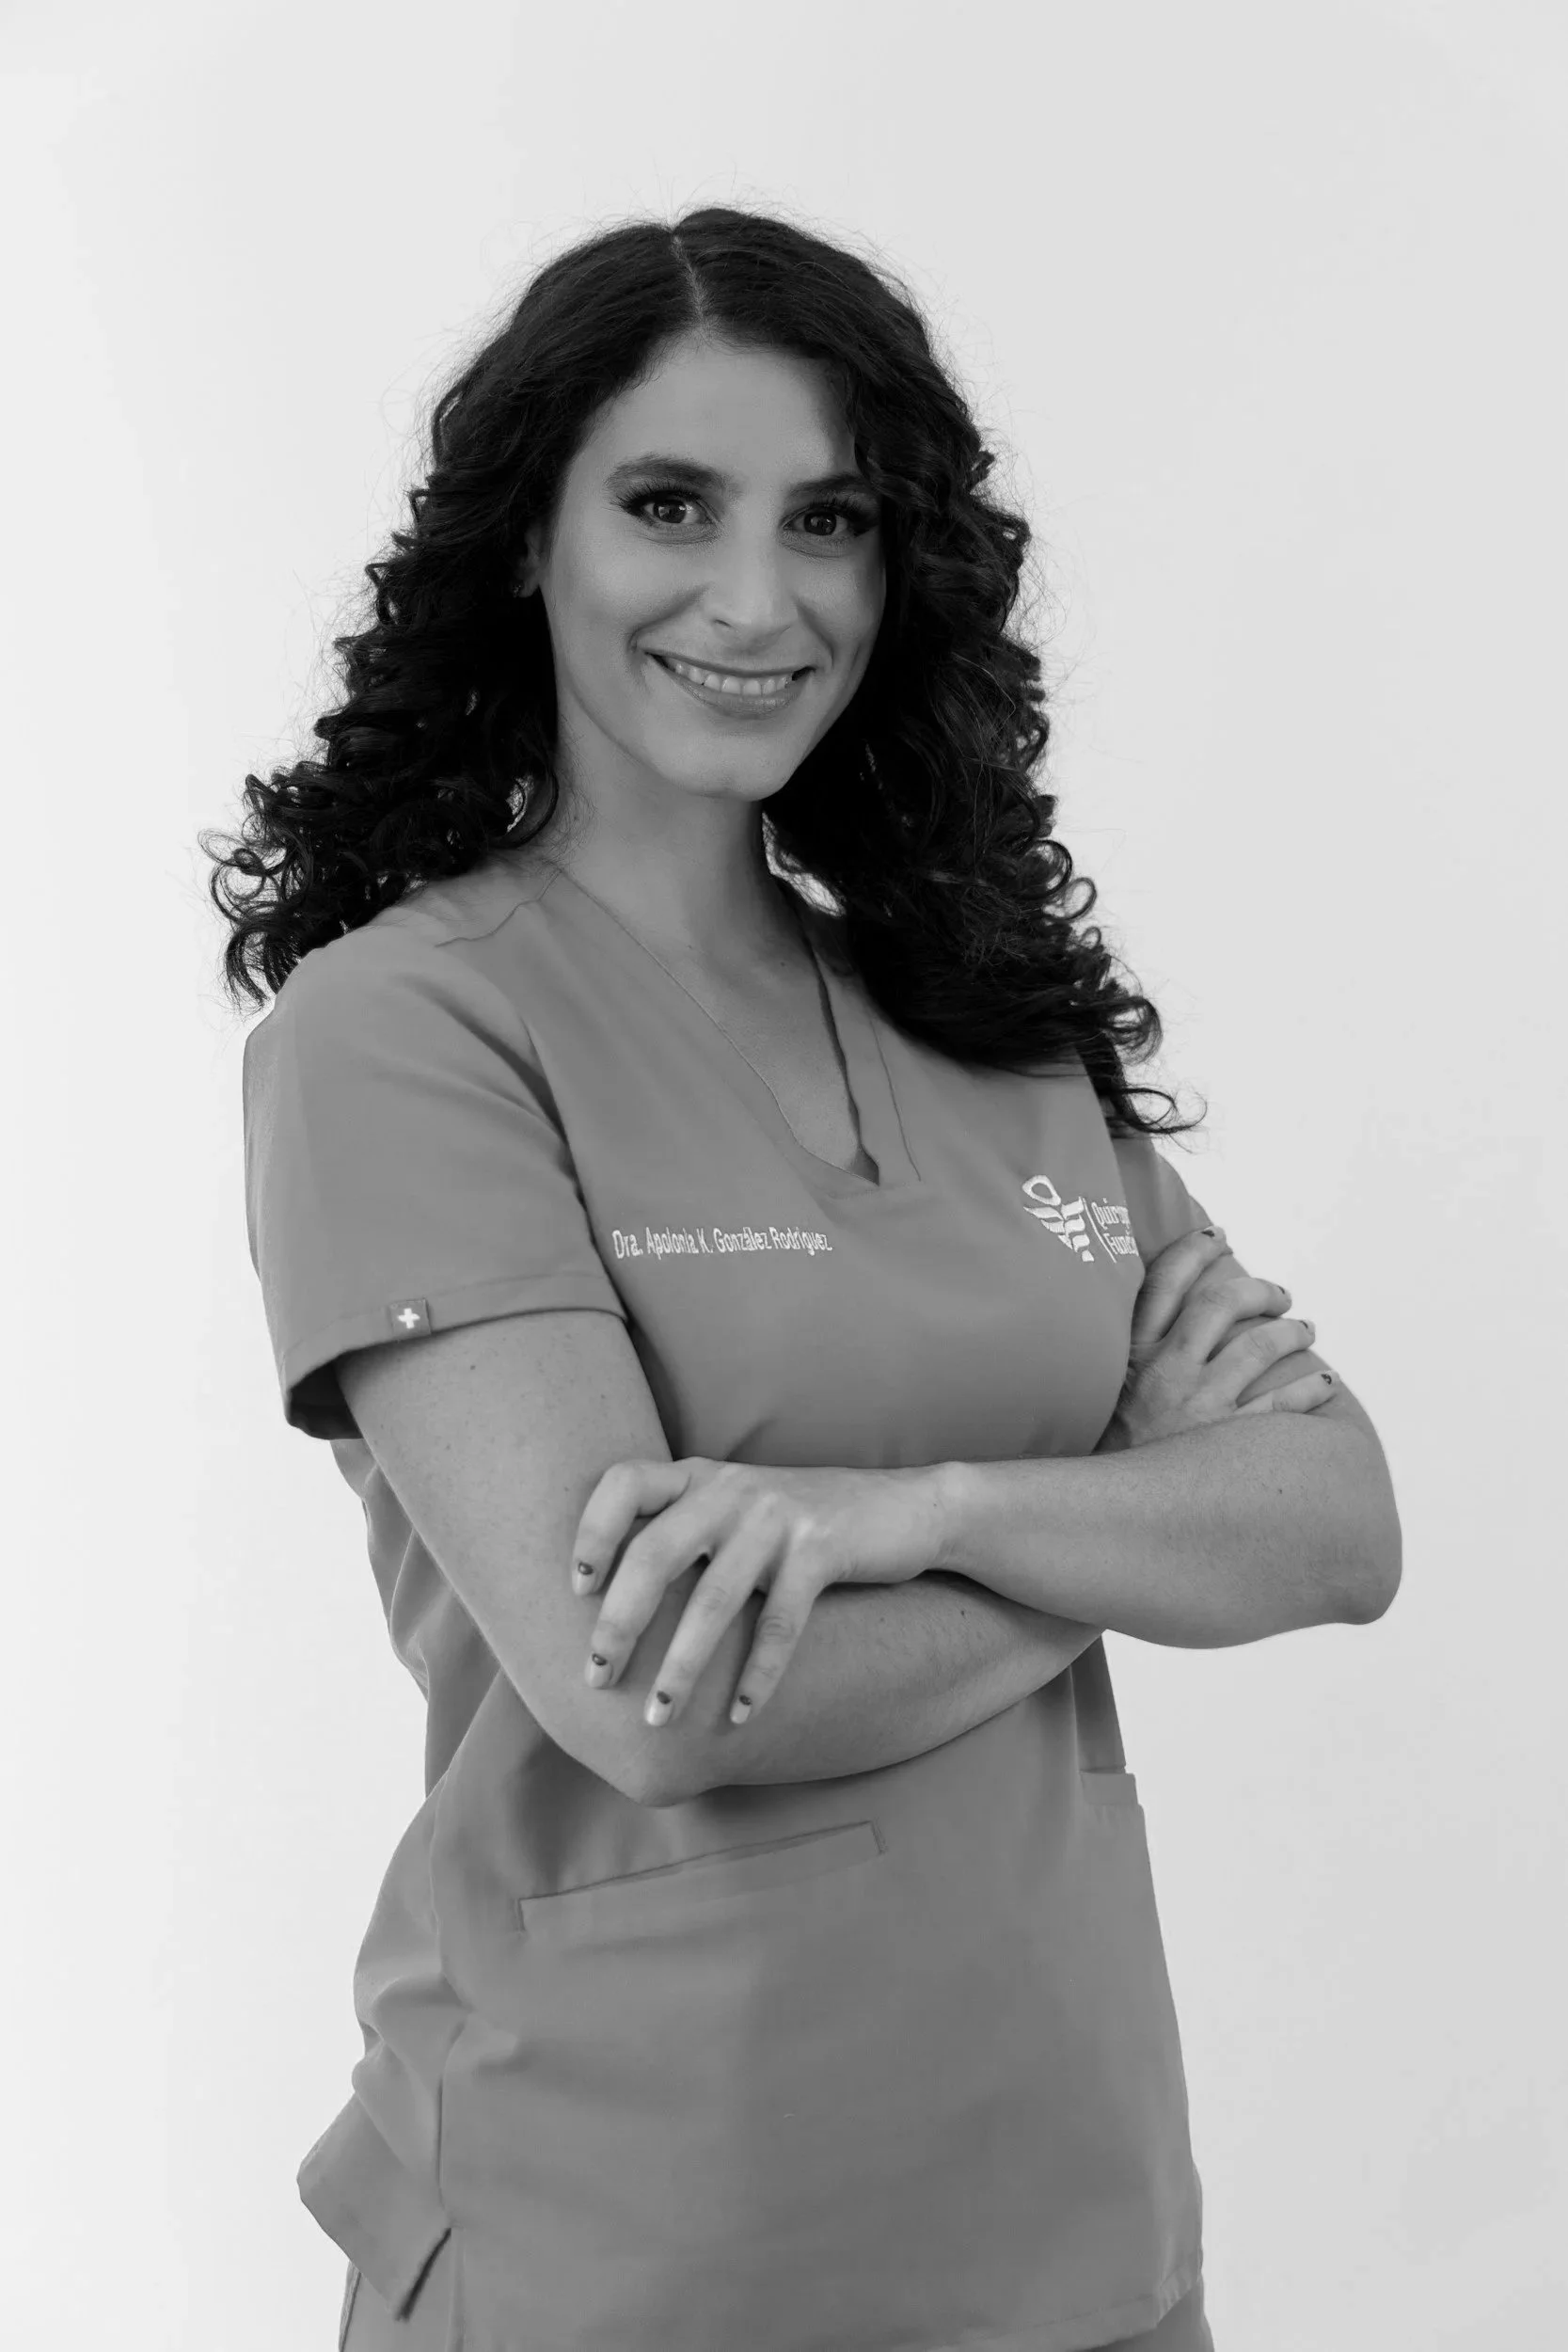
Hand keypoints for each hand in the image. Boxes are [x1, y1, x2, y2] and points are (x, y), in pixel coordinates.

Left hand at [568, 1457, 941, 1728]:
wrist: (906, 1508)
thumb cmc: (805, 1524)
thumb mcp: (741, 1509)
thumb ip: (688, 1532)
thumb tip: (615, 1608)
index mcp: (701, 1476)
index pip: (624, 1483)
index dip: (592, 1533)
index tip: (576, 1590)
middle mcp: (730, 1489)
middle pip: (654, 1554)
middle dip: (619, 1623)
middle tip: (596, 1678)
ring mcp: (776, 1517)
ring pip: (712, 1600)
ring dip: (680, 1668)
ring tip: (656, 1718)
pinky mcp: (822, 1548)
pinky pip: (778, 1622)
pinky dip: (757, 1676)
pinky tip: (741, 1716)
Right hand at [1096, 1225, 1333, 1453]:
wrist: (1100, 1518)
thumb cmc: (1101, 1459)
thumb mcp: (1090, 1402)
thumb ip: (1120, 1366)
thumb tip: (1144, 1337)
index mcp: (1129, 1356)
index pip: (1162, 1283)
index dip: (1192, 1250)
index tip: (1216, 1236)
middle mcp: (1165, 1372)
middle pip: (1221, 1305)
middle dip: (1256, 1289)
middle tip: (1279, 1294)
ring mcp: (1199, 1407)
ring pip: (1260, 1347)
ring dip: (1292, 1332)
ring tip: (1307, 1330)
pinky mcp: (1227, 1445)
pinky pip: (1283, 1406)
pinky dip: (1311, 1389)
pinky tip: (1325, 1383)